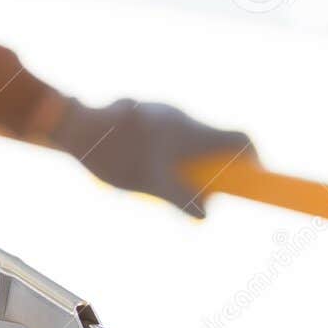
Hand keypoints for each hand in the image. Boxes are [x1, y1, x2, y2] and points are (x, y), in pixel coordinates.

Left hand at [50, 98, 253, 217]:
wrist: (76, 125)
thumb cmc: (117, 155)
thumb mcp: (153, 185)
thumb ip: (182, 200)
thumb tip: (205, 214)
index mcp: (194, 132)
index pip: (240, 139)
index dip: (251, 160)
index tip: (247, 180)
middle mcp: (184, 117)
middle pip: (212, 142)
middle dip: (208, 170)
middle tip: (190, 193)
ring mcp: (163, 112)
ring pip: (185, 140)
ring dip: (180, 163)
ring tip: (151, 181)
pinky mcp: (142, 114)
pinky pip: (162, 136)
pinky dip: (159, 153)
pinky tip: (131, 166)